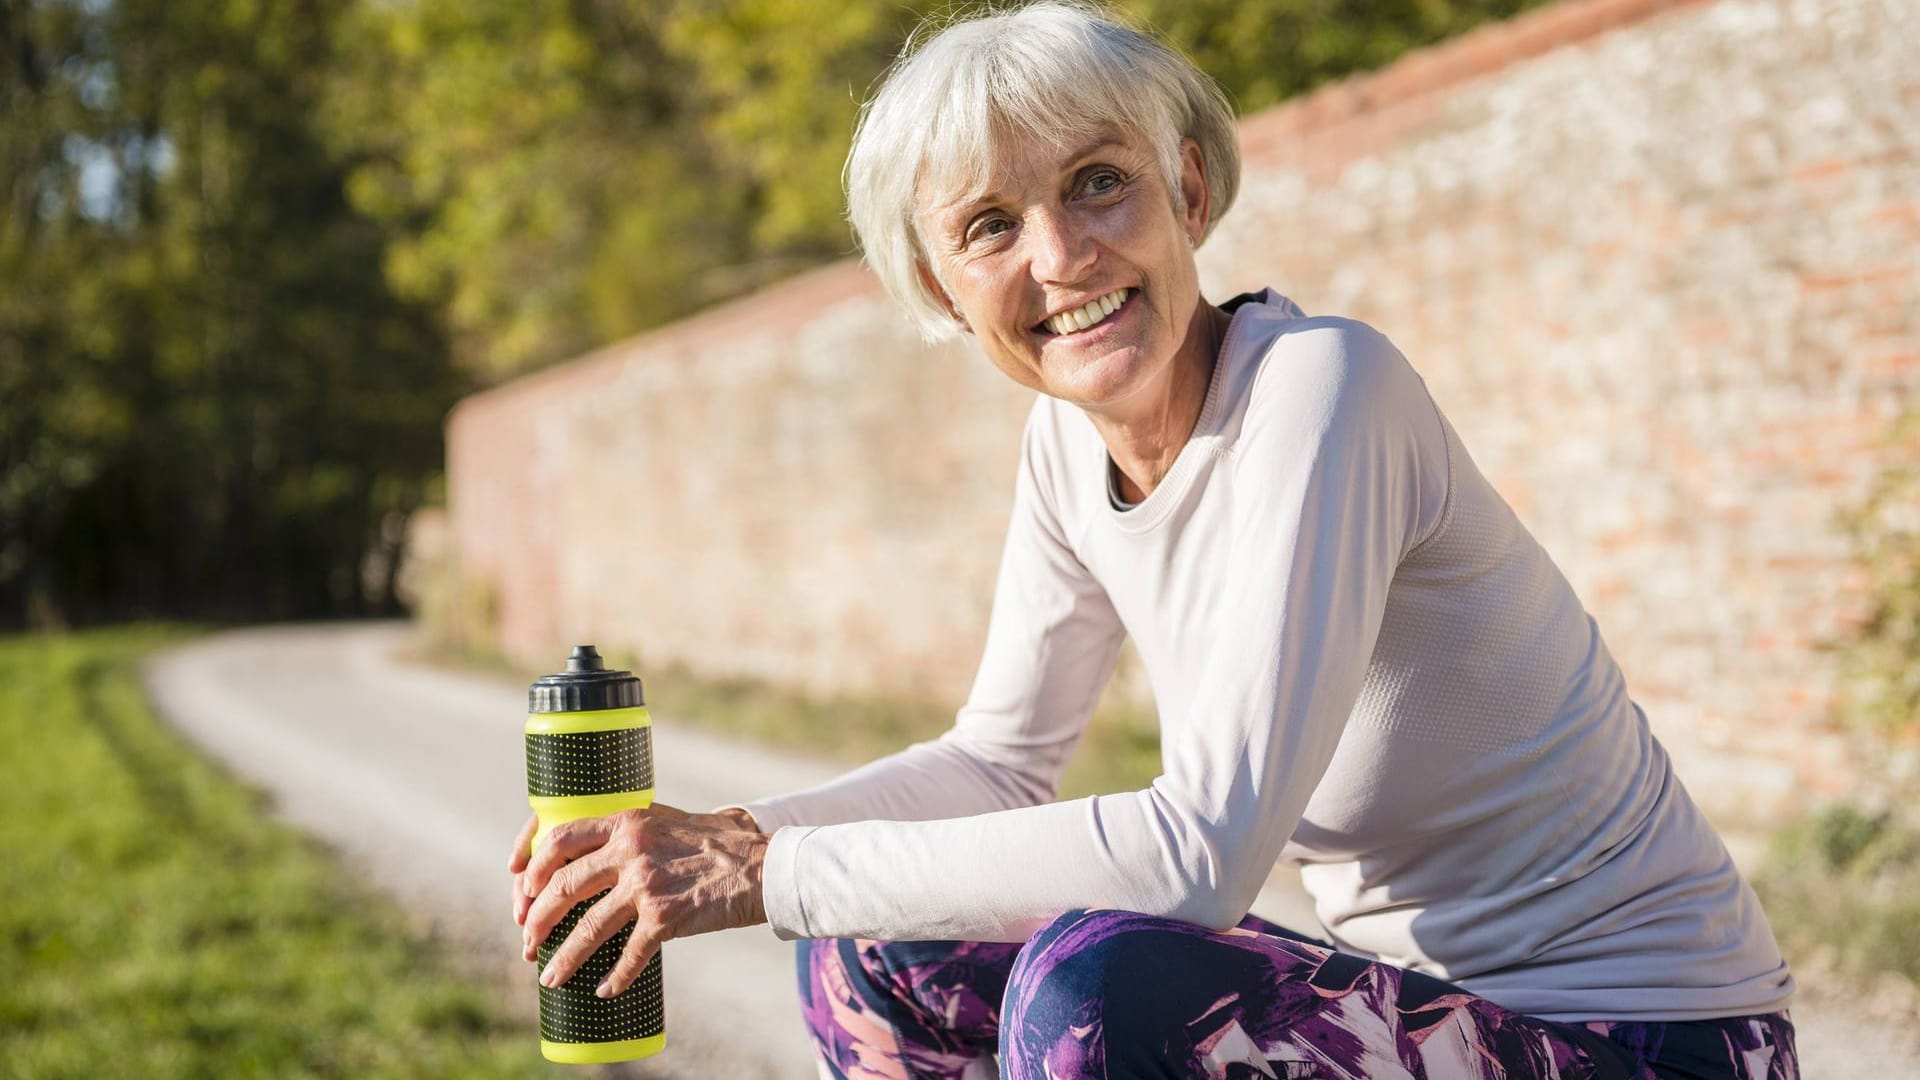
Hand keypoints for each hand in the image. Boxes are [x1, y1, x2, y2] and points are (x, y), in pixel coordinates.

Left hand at [505, 803, 767, 997]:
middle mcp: (630, 850)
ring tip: (550, 977)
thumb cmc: (719, 844)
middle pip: (563, 887)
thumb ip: (632, 834)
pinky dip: (614, 977)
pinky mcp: (665, 918)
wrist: (764, 865)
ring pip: (587, 927)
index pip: (559, 838)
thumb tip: (597, 855)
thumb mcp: (668, 822)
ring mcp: (646, 885)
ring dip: (564, 957)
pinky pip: (628, 955)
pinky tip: (605, 989)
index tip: (521, 888)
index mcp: (627, 822)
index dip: (532, 866)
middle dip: (537, 920)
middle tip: (528, 941)